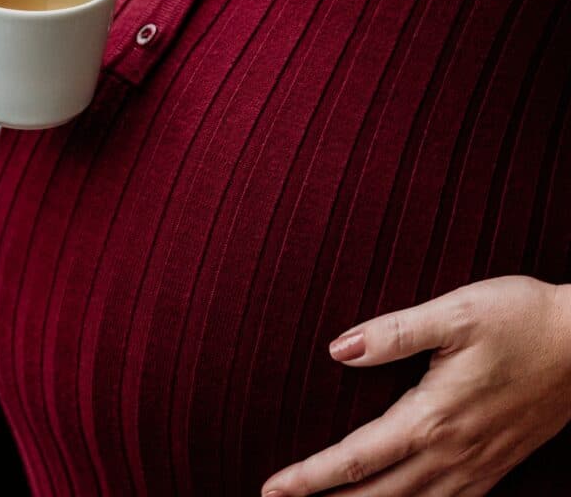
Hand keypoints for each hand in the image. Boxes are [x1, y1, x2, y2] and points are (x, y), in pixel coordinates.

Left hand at [262, 276, 570, 496]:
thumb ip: (392, 333)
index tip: (272, 488)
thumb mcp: (453, 313)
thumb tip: (337, 350)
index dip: (309, 477)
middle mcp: (452, 452)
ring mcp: (478, 465)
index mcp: (432, 416)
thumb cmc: (521, 319)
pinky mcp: (497, 465)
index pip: (355, 458)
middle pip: (376, 494)